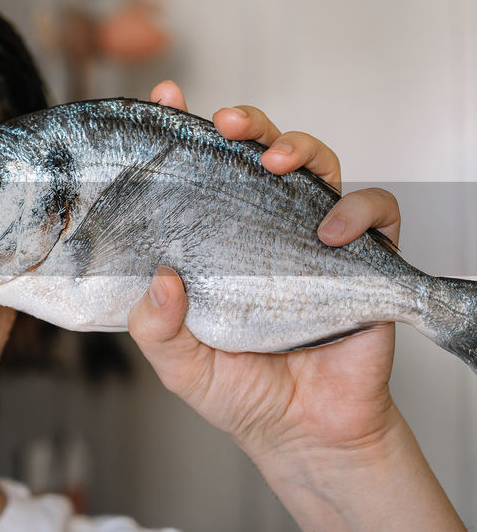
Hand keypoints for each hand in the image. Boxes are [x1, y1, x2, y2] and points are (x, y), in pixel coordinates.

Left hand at [130, 81, 403, 465]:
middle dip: (246, 122)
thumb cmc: (240, 393)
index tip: (165, 97)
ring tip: (275, 162)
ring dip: (298, 147)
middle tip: (226, 122)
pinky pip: (375, 210)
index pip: (196, 171)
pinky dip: (358, 208)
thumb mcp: (178, 364)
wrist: (304, 435)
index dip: (182, 128)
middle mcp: (260, 228)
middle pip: (258, 150)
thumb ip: (157, 328)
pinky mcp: (362, 259)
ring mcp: (310, 238)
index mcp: (210, 239)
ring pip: (315, 164)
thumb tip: (160, 280)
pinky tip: (331, 230)